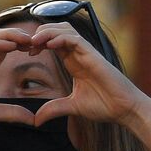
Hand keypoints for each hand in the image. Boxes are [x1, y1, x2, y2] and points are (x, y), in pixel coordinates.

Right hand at [0, 28, 38, 134]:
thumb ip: (12, 113)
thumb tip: (33, 120)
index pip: (6, 49)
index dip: (22, 45)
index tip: (39, 49)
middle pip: (1, 38)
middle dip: (20, 36)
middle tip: (38, 40)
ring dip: (11, 35)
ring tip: (28, 39)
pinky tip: (11, 45)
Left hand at [27, 22, 147, 126]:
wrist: (124, 110)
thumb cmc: (105, 106)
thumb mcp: (72, 107)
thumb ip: (54, 109)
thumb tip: (35, 120)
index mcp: (74, 62)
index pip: (53, 42)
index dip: (38, 43)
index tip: (26, 53)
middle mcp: (80, 54)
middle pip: (57, 30)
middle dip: (40, 34)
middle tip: (26, 45)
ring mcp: (87, 53)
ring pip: (65, 30)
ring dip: (48, 32)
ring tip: (34, 42)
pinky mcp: (94, 56)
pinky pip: (75, 39)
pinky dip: (60, 38)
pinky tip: (49, 45)